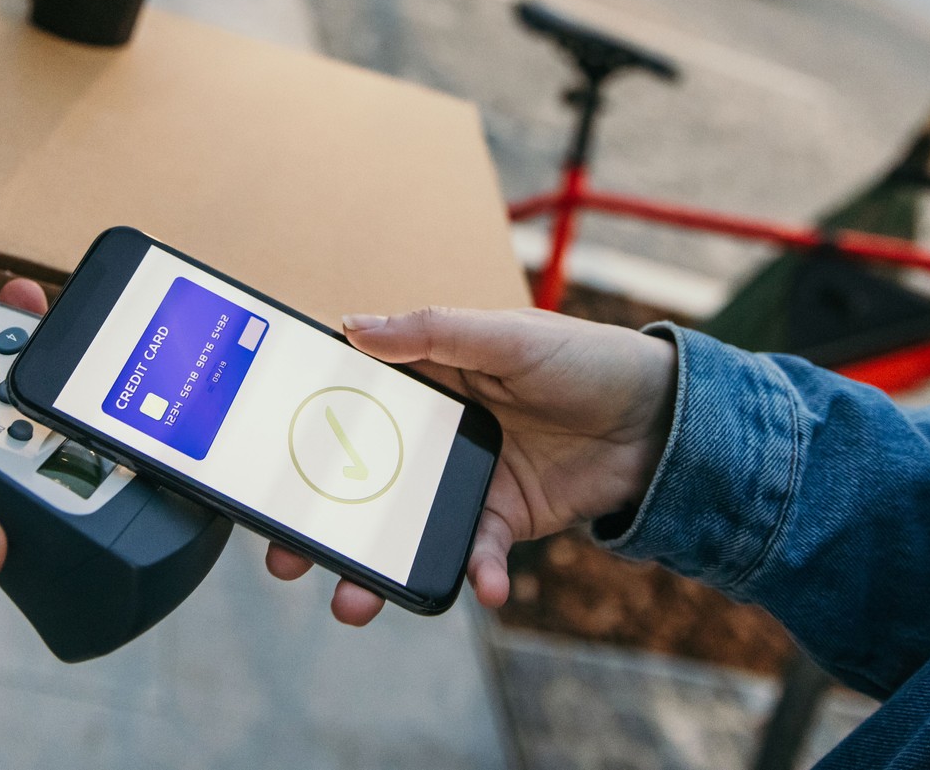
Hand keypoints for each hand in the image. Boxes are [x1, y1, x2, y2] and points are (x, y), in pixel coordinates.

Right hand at [265, 307, 676, 625]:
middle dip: (321, 523)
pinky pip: (475, 553)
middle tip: (283, 556)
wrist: (665, 417)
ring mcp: (468, 478)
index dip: (306, 430)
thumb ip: (432, 332)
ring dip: (378, 567)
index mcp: (429, 376)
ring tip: (352, 601)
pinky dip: (474, 574)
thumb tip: (352, 327)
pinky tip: (481, 587)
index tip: (263, 462)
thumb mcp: (508, 334)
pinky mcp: (505, 518)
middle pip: (362, 479)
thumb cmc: (587, 358)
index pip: (352, 402)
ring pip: (405, 527)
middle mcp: (438, 431)